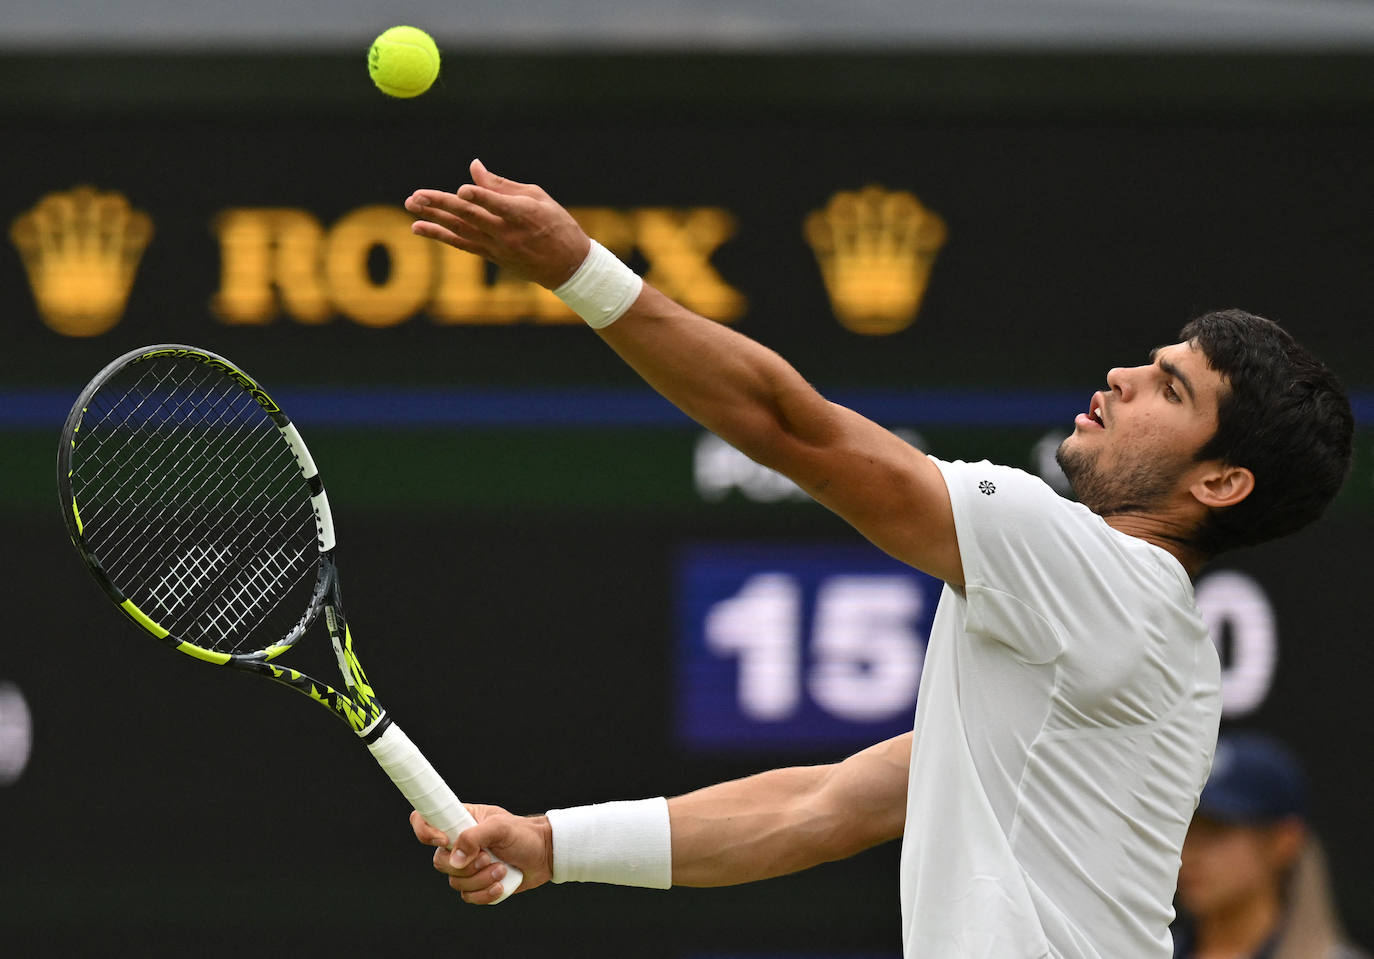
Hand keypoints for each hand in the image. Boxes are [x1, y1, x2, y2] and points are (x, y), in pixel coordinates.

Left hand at [406, 159, 591, 289]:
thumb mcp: (537, 197)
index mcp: (524, 214)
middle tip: (416, 196)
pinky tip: (418, 228)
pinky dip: (439, 235)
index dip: (480, 197)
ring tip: (410, 205)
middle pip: (470, 216)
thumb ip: (501, 185)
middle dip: (441, 204)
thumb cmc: (556, 225)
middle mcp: (507, 233)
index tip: (463, 190)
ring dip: (433, 218)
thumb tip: (473, 168)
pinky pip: (460, 244)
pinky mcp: (491, 256)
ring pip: (459, 230)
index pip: (497, 205)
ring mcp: (497, 247)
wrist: (568, 267)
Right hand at [411, 804, 553, 904]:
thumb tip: (455, 858)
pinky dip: (485, 894)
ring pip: (455, 882)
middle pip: (439, 861)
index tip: (445, 841)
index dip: (425, 832)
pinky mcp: (477, 885)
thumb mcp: (500, 827)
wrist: (544, 855)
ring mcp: (467, 866)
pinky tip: (502, 884)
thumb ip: (475, 837)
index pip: (425, 820)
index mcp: (459, 821)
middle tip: (489, 857)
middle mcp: (458, 844)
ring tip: (502, 869)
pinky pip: (468, 896)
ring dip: (481, 879)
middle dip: (466, 866)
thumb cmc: (523, 834)